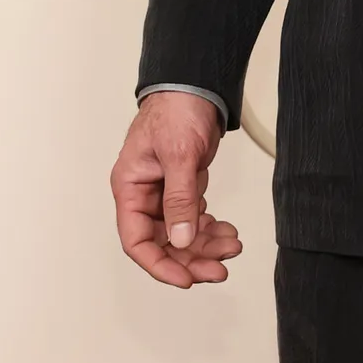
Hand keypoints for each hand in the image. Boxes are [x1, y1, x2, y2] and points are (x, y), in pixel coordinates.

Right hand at [110, 92, 242, 289]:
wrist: (197, 84)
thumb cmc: (176, 109)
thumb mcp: (178, 154)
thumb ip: (179, 198)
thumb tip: (182, 239)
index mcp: (130, 187)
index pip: (136, 240)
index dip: (159, 264)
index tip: (185, 278)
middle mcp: (144, 194)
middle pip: (162, 242)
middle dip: (190, 259)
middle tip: (219, 270)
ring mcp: (165, 192)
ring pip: (182, 234)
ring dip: (206, 245)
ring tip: (232, 247)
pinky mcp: (184, 187)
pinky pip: (194, 218)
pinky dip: (210, 229)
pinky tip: (227, 232)